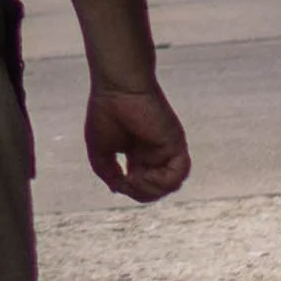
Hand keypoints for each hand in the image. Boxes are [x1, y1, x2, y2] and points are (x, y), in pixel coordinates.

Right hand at [84, 86, 189, 202]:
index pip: (142, 185)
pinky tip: (143, 173)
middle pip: (157, 189)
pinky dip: (162, 182)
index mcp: (139, 155)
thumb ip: (108, 173)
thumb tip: (119, 189)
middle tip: (127, 180)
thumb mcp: (100, 151)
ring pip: (171, 186)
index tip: (119, 180)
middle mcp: (156, 154)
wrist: (117, 88)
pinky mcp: (176, 143)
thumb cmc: (106, 112)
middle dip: (140, 192)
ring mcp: (167, 149)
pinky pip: (179, 173)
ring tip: (135, 177)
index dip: (130, 190)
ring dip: (150, 190)